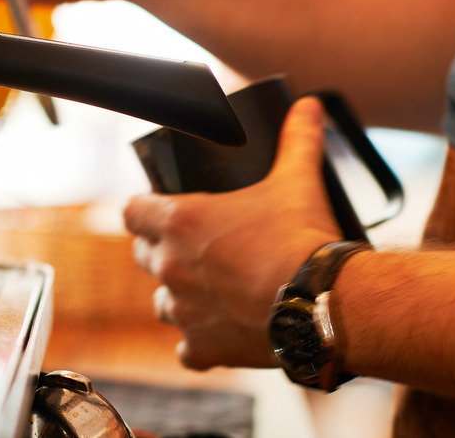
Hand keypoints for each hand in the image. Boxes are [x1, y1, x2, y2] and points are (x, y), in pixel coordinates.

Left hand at [123, 97, 341, 369]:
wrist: (322, 304)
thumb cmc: (301, 239)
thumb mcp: (298, 180)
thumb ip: (298, 140)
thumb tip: (307, 106)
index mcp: (181, 222)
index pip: (133, 211)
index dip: (143, 209)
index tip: (159, 209)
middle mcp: (171, 266)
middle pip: (144, 255)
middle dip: (162, 250)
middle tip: (194, 247)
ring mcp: (183, 310)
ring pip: (161, 301)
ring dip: (178, 294)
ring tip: (211, 288)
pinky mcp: (203, 347)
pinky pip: (186, 348)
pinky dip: (200, 341)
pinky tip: (221, 331)